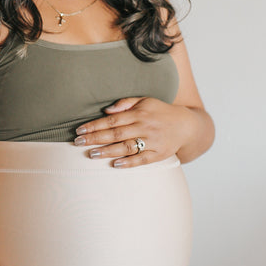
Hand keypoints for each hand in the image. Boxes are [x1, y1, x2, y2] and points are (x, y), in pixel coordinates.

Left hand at [74, 96, 189, 166]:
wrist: (187, 126)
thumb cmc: (160, 112)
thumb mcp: (145, 101)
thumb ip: (125, 104)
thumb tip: (106, 110)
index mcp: (140, 113)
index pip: (113, 120)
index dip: (95, 125)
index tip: (80, 130)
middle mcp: (145, 126)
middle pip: (116, 133)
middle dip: (96, 138)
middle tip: (78, 143)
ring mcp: (153, 141)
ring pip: (127, 147)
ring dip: (108, 151)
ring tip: (91, 154)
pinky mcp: (159, 154)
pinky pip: (142, 159)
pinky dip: (128, 163)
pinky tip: (115, 164)